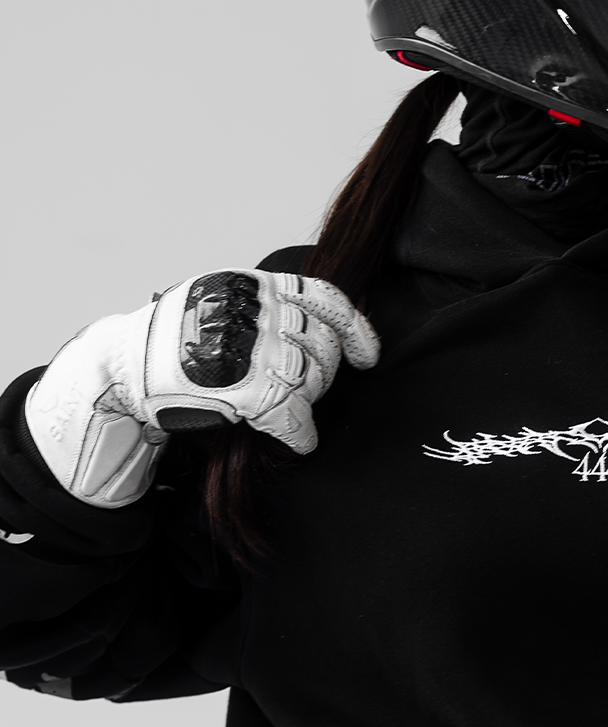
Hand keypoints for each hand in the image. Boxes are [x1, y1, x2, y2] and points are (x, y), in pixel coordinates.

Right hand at [24, 270, 378, 508]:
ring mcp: (257, 351)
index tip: (366, 355)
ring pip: (313, 381)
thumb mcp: (218, 299)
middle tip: (306, 388)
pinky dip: (301, 434)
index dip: (354, 330)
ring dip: (310, 401)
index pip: (324, 298)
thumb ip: (261, 306)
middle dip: (324, 372)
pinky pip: (295, 418)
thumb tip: (308, 327)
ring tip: (294, 409)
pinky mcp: (249, 391)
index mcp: (256, 286)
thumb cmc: (169, 339)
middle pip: (323, 346)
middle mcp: (261, 313)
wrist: (122, 364)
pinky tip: (301, 441)